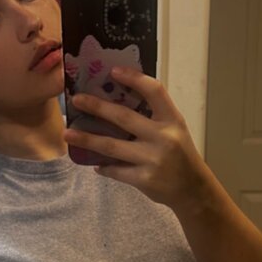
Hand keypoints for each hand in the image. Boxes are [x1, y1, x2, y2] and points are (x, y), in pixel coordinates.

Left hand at [62, 66, 206, 209]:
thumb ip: (153, 116)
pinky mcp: (144, 179)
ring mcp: (152, 159)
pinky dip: (103, 166)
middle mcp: (163, 137)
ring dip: (87, 139)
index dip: (134, 78)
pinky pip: (115, 170)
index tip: (113, 71)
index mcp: (172, 120)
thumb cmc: (180, 154)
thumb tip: (117, 99)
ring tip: (68, 133)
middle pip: (124, 117)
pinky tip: (93, 163)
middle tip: (77, 100)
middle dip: (97, 107)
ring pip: (112, 146)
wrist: (193, 190)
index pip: (154, 91)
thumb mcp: (175, 130)